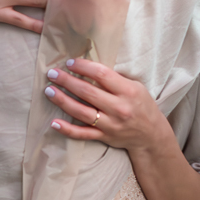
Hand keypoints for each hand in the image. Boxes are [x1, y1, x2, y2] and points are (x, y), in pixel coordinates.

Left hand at [45, 58, 169, 151]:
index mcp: (128, 91)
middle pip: (88, 92)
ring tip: (48, 91)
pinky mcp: (104, 137)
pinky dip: (67, 129)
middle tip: (52, 74)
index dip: (83, 67)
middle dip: (67, 81)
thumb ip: (116, 80)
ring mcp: (110, 124)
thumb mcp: (136, 87)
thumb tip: (89, 68)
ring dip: (62, 101)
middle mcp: (118, 108)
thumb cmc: (142, 105)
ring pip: (81, 112)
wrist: (151, 135)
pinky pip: (82, 134)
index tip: (70, 62)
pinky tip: (54, 122)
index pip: (102, 75)